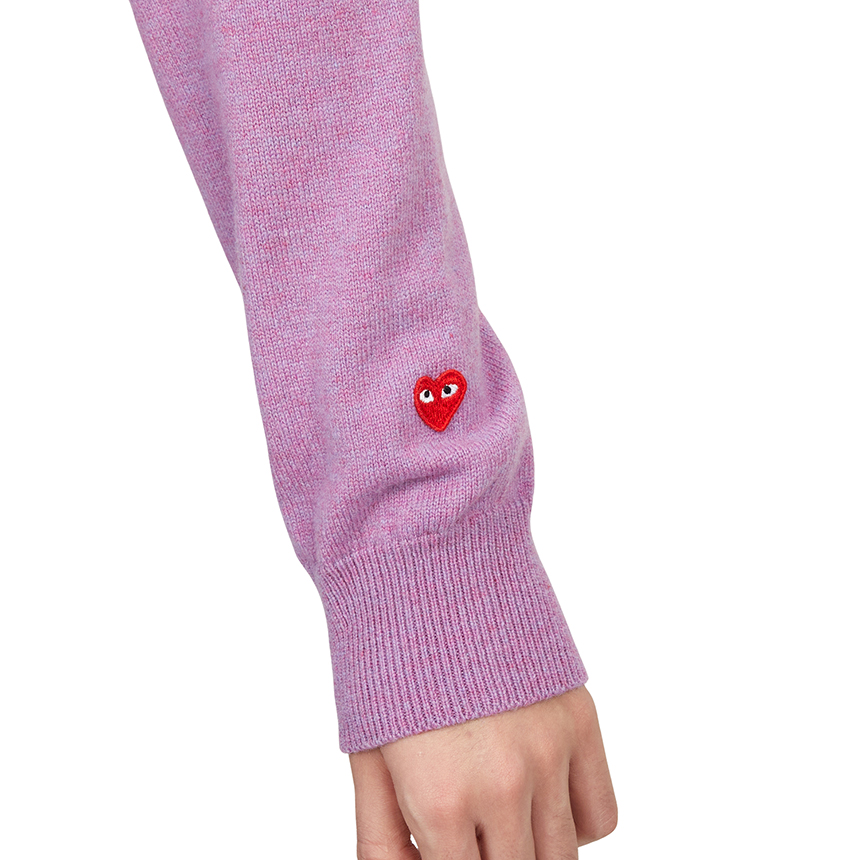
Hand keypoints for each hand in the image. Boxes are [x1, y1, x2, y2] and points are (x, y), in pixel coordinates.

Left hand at [349, 685, 616, 858]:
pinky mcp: (580, 720)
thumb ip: (382, 841)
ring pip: (561, 857)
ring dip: (528, 846)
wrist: (427, 566)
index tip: (443, 843)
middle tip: (467, 827)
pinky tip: (538, 797)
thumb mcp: (367, 757)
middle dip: (486, 855)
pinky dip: (574, 822)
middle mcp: (504, 786)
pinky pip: (601, 815)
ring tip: (496, 812)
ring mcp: (550, 752)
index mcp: (440, 801)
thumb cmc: (386, 659)